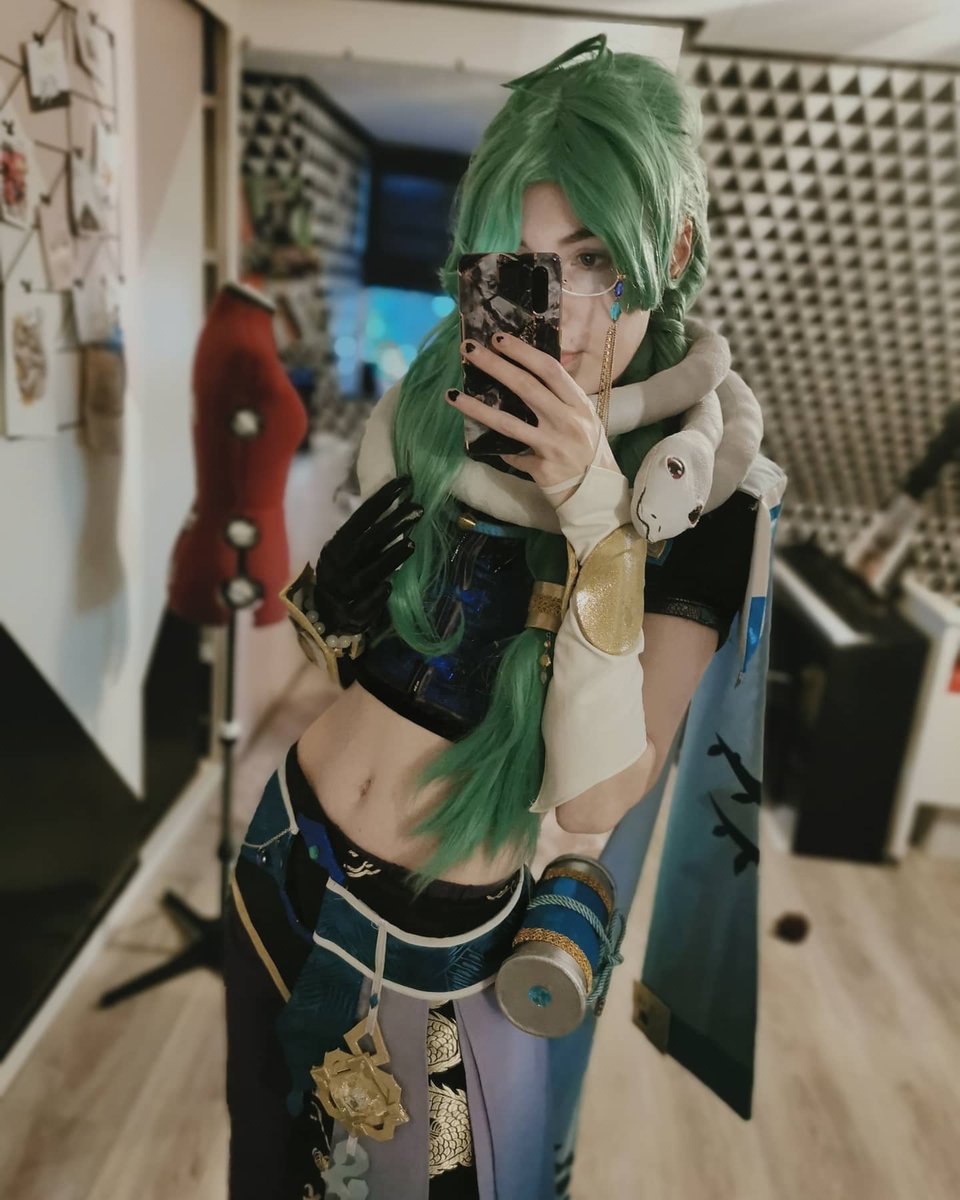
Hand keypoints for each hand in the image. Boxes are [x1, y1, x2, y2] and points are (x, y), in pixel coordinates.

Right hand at [310, 475, 421, 634]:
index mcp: (336, 547)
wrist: (326, 615)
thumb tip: (398, 509)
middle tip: (417, 508)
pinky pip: (366, 603)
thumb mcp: (348, 553)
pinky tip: (389, 587)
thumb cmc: (344, 576)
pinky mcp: (351, 614)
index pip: (360, 518)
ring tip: (412, 542)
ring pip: (368, 573)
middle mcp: (337, 566)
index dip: (382, 500)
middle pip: (368, 542)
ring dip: (390, 558)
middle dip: (393, 523)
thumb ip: (367, 537)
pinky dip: (377, 595)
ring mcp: (343, 591)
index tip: (404, 483)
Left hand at [446, 334, 619, 506]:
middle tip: (469, 350)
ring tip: (452, 395)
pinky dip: (497, 449)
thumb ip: (559, 397)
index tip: (498, 339)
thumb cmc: (586, 447)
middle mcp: (567, 422)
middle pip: (526, 387)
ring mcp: (554, 446)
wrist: (596, 490)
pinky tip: (478, 442)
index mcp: (578, 404)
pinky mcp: (542, 469)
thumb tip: (521, 372)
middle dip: (495, 366)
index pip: (549, 370)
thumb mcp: (582, 416)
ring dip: (477, 408)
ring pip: (508, 423)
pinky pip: (511, 455)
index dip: (523, 352)